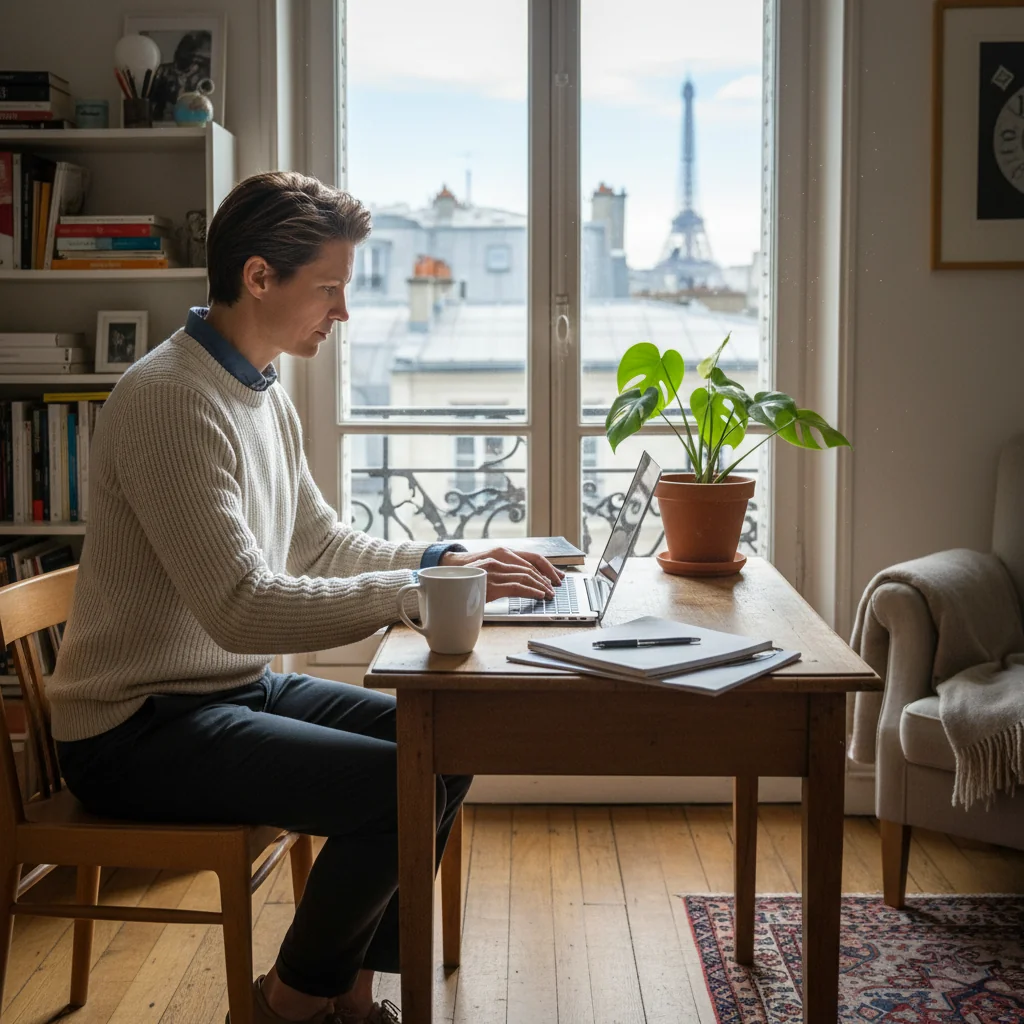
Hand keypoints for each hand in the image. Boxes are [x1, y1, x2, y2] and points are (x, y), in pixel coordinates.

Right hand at [441, 546, 564, 601]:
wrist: (443, 576)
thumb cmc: (466, 574)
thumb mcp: (488, 569)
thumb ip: (504, 571)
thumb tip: (524, 581)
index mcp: (501, 552)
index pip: (532, 558)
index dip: (548, 568)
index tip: (558, 577)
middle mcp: (499, 558)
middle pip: (532, 568)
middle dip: (547, 579)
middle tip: (554, 589)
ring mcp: (495, 570)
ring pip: (527, 577)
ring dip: (542, 587)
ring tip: (548, 595)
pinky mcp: (491, 583)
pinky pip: (518, 586)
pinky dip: (532, 591)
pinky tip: (539, 596)